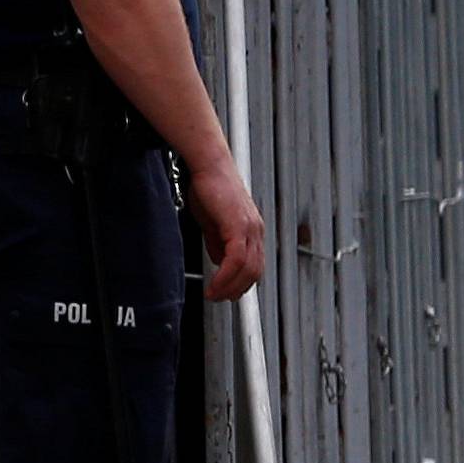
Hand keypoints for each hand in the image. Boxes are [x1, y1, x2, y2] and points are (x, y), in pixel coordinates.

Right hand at [187, 156, 264, 301]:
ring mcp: (250, 228)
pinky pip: (236, 259)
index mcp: (252, 229)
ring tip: (214, 294)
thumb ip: (218, 243)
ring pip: (248, 269)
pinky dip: (225, 276)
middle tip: (219, 298)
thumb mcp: (213, 222)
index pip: (254, 265)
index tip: (227, 294)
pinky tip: (214, 282)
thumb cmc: (209, 186)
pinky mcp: (238, 225)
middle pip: (255, 272)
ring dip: (229, 287)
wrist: (208, 164)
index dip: (242, 283)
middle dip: (236, 290)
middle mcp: (255, 230)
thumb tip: (220, 261)